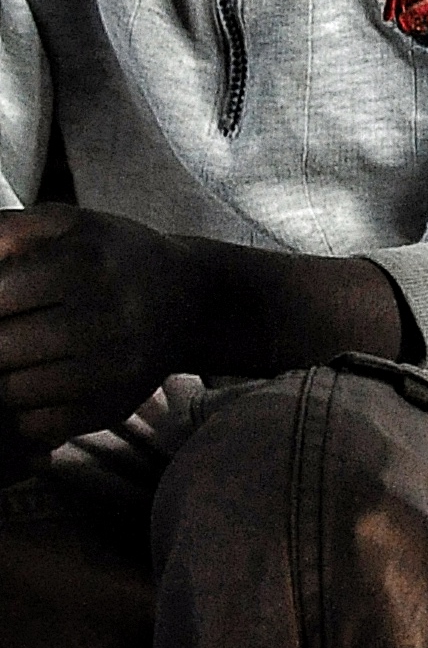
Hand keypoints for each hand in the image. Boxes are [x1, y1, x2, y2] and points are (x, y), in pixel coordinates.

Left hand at [0, 206, 215, 453]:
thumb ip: (14, 229)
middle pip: (2, 348)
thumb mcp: (72, 224)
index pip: (0, 294)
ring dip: (5, 376)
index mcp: (87, 262)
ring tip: (19, 356)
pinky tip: (40, 382)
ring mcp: (111, 369)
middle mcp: (104, 317)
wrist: (188, 299)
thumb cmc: (114, 258)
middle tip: (8, 332)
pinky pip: (39, 424)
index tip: (2, 301)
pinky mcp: (114, 407)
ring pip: (14, 391)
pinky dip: (26, 409)